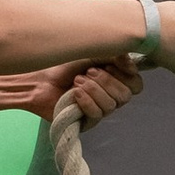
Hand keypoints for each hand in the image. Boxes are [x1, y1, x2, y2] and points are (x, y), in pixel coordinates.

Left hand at [0, 61, 144, 124]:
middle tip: (88, 73)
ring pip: (111, 105)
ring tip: (76, 81)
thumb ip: (115, 55)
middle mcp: (110, 96)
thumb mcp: (93, 52)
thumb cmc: (64, 63)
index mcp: (116, 80)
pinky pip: (97, 115)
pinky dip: (87, 101)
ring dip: (94, 89)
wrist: (38, 78)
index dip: (126, 76)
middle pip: (125, 96)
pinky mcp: (86, 122)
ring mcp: (99, 110)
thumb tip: (131, 62)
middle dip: (107, 81)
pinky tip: (74, 94)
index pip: (136, 84)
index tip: (109, 65)